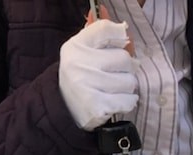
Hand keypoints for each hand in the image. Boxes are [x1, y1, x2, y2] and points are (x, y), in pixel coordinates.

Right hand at [59, 7, 138, 130]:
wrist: (63, 107)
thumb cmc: (81, 75)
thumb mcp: (84, 51)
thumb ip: (96, 32)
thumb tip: (104, 9)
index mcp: (76, 46)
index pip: (106, 28)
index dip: (119, 36)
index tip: (120, 45)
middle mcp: (80, 63)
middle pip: (124, 58)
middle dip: (126, 68)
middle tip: (116, 74)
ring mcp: (88, 85)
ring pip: (130, 82)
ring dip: (127, 87)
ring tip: (113, 90)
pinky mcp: (97, 106)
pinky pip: (129, 100)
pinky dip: (126, 102)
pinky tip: (115, 102)